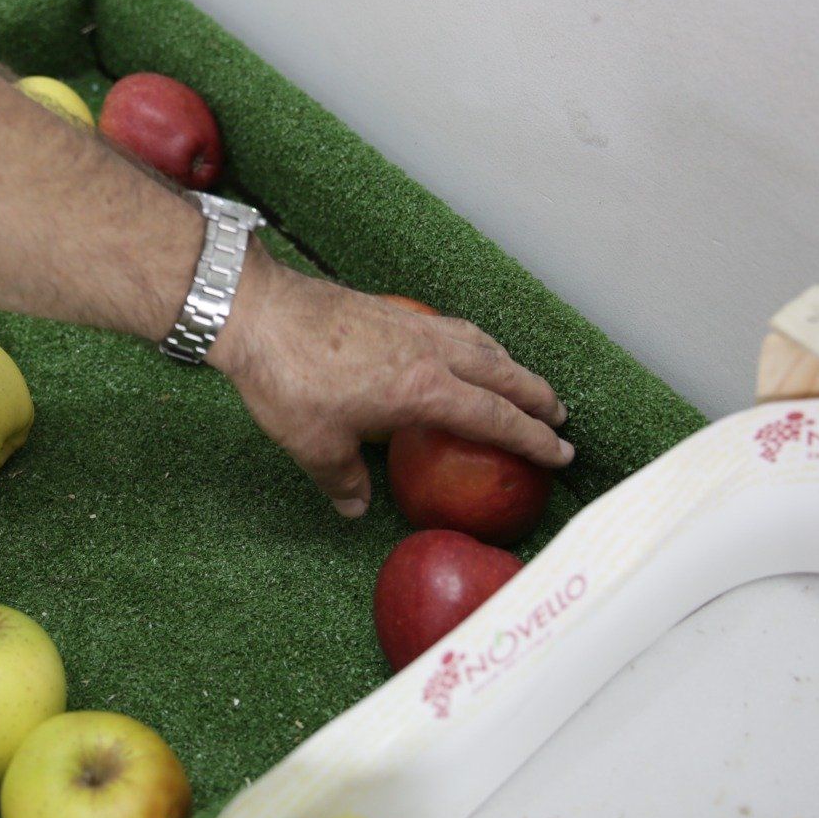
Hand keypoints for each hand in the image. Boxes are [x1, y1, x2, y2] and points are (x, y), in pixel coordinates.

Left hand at [211, 248, 571, 516]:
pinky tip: (467, 347)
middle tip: (561, 416)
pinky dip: (475, 341)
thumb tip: (355, 507)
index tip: (561, 452)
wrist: (257, 311)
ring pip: (480, 344)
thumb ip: (343, 480)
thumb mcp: (314, 446)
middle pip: (503, 374)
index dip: (532, 439)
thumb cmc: (287, 378)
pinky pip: (452, 327)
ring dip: (511, 366)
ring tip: (525, 382)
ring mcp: (412, 326)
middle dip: (537, 397)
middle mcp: (429, 352)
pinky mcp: (391, 311)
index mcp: (423, 391)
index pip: (495, 418)